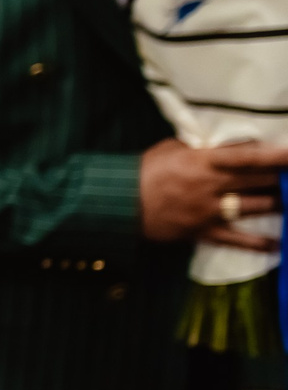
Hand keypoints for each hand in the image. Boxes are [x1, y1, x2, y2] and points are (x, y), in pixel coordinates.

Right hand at [140, 139, 287, 247]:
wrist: (117, 203)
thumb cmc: (144, 171)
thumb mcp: (172, 148)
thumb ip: (201, 148)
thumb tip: (225, 145)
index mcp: (203, 160)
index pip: (248, 155)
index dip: (277, 155)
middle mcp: (211, 185)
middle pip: (259, 180)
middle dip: (282, 178)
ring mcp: (208, 210)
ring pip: (255, 206)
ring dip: (278, 203)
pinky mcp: (202, 231)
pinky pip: (236, 239)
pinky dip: (258, 243)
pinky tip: (278, 244)